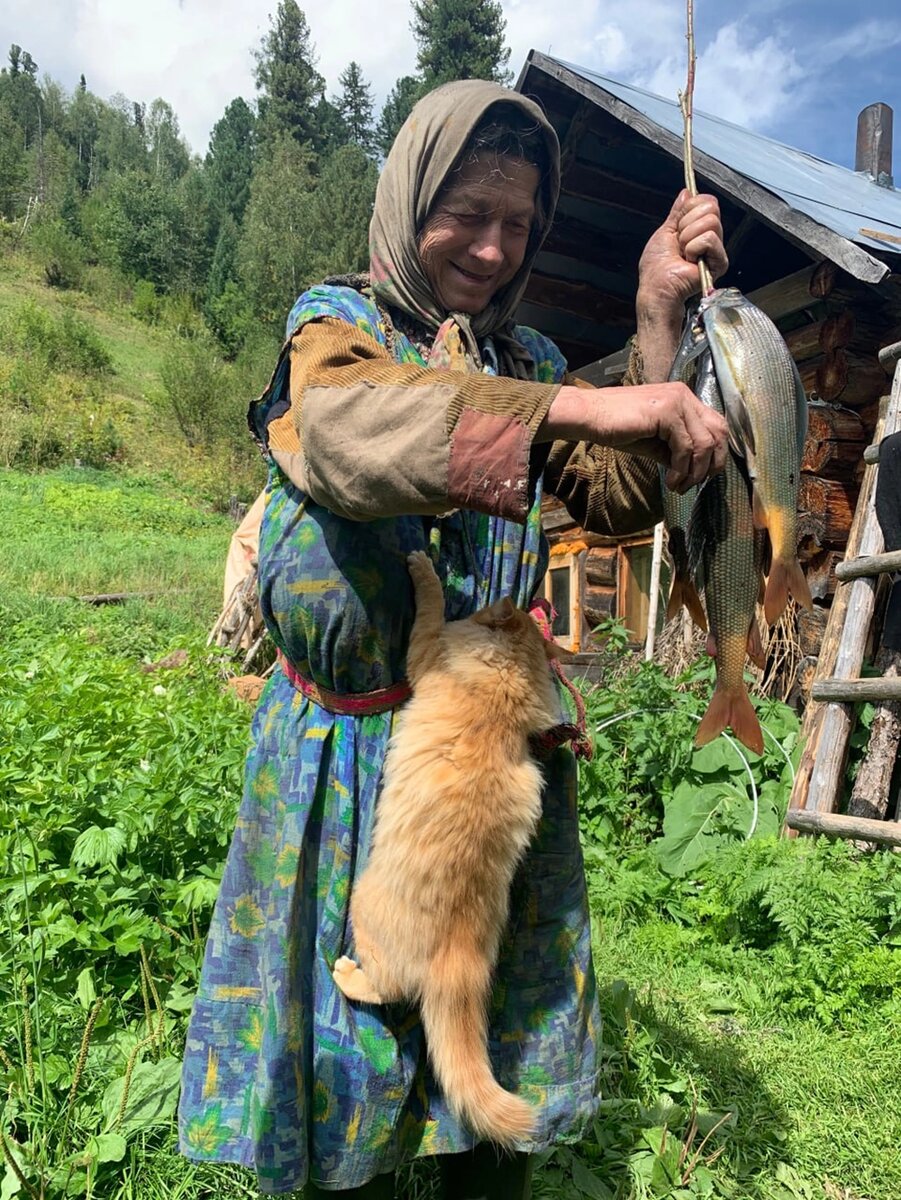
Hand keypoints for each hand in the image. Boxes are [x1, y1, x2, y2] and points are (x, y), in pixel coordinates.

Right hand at [541, 382, 728, 491]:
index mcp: (684, 398)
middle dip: (713, 463)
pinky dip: (681, 469)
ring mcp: (677, 401)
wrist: (591, 417)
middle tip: (696, 484)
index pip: (716, 425)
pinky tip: (669, 480)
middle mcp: (685, 395)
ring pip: (704, 443)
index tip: (702, 476)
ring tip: (679, 486)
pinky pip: (685, 447)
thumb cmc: (618, 428)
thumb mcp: (655, 442)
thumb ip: (676, 450)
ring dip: (694, 472)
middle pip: (719, 432)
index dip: (716, 454)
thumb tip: (694, 470)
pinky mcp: (667, 412)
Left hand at [637, 190, 728, 321]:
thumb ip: (678, 212)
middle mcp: (710, 237)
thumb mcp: (665, 231)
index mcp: (698, 229)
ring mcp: (716, 249)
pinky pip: (710, 238)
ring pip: (711, 221)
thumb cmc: (657, 268)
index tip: (677, 227)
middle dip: (687, 223)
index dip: (689, 209)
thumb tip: (687, 192)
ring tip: (683, 253)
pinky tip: (689, 261)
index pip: (707, 201)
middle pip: (711, 207)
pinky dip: (693, 248)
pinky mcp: (720, 261)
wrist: (657, 287)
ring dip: (688, 237)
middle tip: (679, 243)